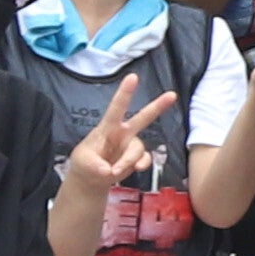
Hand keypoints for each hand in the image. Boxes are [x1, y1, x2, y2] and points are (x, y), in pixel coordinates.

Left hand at [62, 80, 164, 196]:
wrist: (91, 178)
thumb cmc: (85, 162)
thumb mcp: (82, 162)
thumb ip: (93, 165)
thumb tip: (108, 170)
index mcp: (107, 127)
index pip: (116, 108)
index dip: (125, 93)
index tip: (133, 77)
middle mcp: (123, 133)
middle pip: (143, 117)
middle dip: (157, 106)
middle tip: (172, 95)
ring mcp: (131, 145)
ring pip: (138, 149)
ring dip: (127, 161)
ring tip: (113, 172)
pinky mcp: (136, 158)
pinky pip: (145, 159)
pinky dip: (141, 165)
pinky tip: (135, 169)